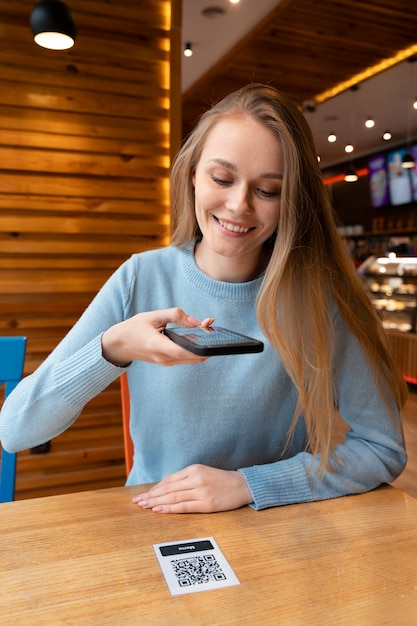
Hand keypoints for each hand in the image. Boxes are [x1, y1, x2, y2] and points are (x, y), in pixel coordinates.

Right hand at [101, 308, 214, 366]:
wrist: (121, 344)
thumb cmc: (135, 328)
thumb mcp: (153, 316)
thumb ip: (175, 315)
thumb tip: (195, 321)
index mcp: (157, 345)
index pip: (182, 351)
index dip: (199, 346)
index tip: (211, 336)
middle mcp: (163, 358)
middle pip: (193, 357)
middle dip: (206, 343)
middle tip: (210, 325)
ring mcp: (166, 362)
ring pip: (192, 359)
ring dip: (202, 346)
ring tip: (206, 327)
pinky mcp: (168, 362)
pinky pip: (186, 358)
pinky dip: (195, 349)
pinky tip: (198, 336)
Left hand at [132, 464, 252, 512]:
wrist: (243, 485)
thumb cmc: (222, 481)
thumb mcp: (203, 473)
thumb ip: (187, 479)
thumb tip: (167, 489)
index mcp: (194, 469)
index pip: (169, 479)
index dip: (155, 488)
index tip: (144, 494)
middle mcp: (196, 478)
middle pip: (168, 488)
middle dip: (151, 495)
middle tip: (137, 501)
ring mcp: (201, 491)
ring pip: (173, 497)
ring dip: (156, 502)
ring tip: (144, 506)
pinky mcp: (207, 504)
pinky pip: (184, 507)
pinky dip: (169, 508)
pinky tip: (159, 509)